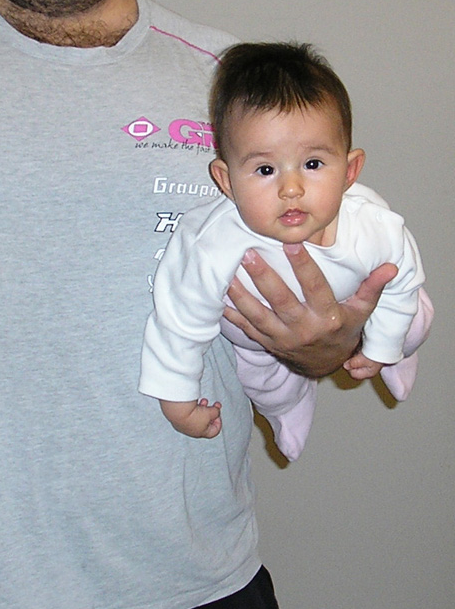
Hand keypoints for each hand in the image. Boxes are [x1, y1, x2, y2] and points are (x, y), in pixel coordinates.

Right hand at [160, 398, 221, 438]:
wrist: (178, 409)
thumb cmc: (193, 414)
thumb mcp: (211, 413)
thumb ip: (216, 412)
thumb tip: (215, 411)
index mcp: (201, 433)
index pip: (214, 431)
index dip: (218, 422)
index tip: (218, 414)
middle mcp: (192, 431)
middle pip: (205, 423)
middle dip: (210, 413)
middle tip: (212, 406)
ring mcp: (183, 425)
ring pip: (196, 418)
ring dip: (202, 409)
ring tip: (203, 402)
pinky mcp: (177, 418)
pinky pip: (188, 414)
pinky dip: (193, 408)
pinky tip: (194, 403)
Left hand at [224, 245, 397, 377]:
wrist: (324, 365)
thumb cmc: (344, 331)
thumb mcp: (362, 313)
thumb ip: (372, 289)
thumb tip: (390, 267)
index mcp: (328, 318)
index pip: (315, 287)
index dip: (304, 266)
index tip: (293, 243)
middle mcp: (304, 329)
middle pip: (281, 301)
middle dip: (263, 277)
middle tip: (248, 254)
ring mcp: (283, 339)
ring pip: (257, 315)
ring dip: (240, 295)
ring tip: (227, 273)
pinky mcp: (267, 343)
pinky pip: (245, 328)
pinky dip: (231, 314)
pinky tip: (218, 297)